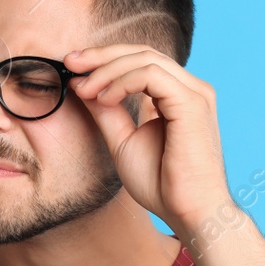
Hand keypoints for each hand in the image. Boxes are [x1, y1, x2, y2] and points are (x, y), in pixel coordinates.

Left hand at [63, 44, 231, 234]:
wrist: (188, 213)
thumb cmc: (162, 185)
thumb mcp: (123, 142)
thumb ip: (107, 112)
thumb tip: (83, 85)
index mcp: (177, 96)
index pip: (141, 61)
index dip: (105, 59)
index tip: (73, 68)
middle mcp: (190, 89)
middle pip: (142, 52)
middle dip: (101, 55)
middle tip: (70, 63)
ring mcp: (194, 93)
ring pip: (145, 58)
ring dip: (107, 70)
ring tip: (84, 89)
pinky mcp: (192, 102)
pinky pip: (150, 75)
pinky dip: (121, 82)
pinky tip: (104, 99)